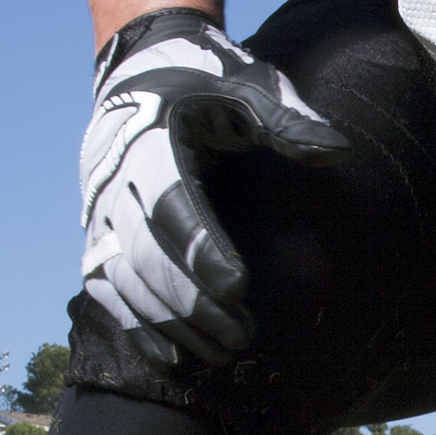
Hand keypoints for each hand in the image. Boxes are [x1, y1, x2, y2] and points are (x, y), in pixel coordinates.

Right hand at [78, 8, 344, 365]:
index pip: (171, 201)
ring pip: (125, 279)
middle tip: (242, 336)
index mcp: (152, 139)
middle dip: (192, 300)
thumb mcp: (249, 87)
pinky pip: (108, 290)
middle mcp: (116, 181)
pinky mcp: (97, 237)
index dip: (201, 247)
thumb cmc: (208, 85)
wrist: (140, 77)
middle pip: (146, 252)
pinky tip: (174, 357)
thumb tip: (338, 149)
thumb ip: (288, 120)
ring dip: (171, 321)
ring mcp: (100, 213)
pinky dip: (136, 326)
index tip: (239, 286)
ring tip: (222, 352)